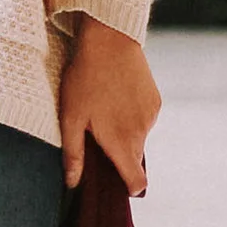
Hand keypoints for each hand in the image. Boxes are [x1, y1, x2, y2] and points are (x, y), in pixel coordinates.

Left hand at [58, 16, 159, 194]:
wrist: (110, 39)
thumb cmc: (84, 79)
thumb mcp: (70, 117)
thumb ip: (74, 154)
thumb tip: (73, 183)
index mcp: (122, 142)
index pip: (137, 181)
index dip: (129, 187)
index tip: (117, 184)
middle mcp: (142, 132)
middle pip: (134, 159)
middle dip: (118, 155)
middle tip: (96, 136)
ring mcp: (152, 115)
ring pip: (139, 137)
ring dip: (125, 133)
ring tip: (104, 110)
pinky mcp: (156, 100)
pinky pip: (145, 118)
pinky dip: (132, 116)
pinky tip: (116, 97)